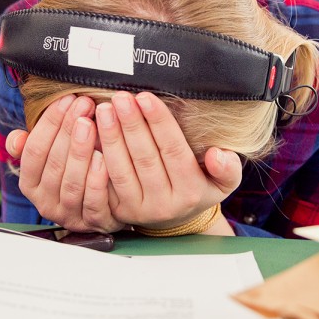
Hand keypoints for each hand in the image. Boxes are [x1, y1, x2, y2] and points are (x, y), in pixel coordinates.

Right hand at [7, 95, 123, 232]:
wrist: (106, 204)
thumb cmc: (75, 171)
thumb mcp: (51, 156)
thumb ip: (31, 145)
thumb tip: (16, 139)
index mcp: (30, 184)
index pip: (34, 151)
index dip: (50, 123)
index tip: (67, 99)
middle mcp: (45, 203)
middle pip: (54, 164)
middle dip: (69, 130)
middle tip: (84, 105)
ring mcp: (69, 215)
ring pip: (71, 184)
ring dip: (81, 152)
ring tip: (92, 126)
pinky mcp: (94, 223)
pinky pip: (93, 203)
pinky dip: (97, 180)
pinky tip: (104, 159)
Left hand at [96, 92, 240, 233]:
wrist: (175, 220)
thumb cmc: (198, 188)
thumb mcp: (223, 183)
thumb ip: (228, 169)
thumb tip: (218, 154)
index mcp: (191, 192)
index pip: (173, 151)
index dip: (159, 123)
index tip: (146, 98)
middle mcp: (164, 204)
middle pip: (145, 158)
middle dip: (131, 125)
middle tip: (121, 97)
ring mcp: (138, 209)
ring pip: (121, 169)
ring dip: (111, 137)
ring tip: (105, 109)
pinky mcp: (117, 211)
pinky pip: (103, 182)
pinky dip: (95, 157)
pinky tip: (90, 134)